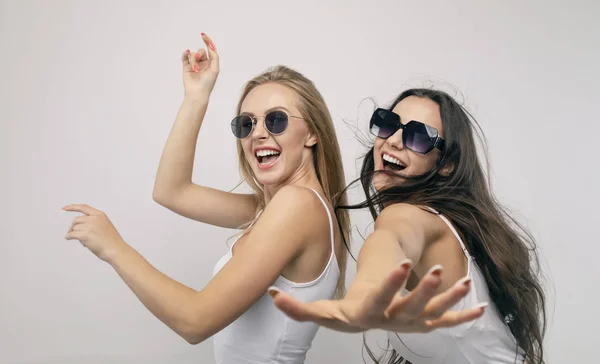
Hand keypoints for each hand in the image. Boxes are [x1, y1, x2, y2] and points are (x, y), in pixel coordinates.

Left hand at [62, 204, 126, 261]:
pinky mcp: (84, 235)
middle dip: (74, 226)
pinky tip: (68, 238)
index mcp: (100, 215)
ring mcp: (89, 226)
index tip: (65, 208)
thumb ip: (95, 222)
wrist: (115, 250)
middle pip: (76, 219)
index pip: (84, 207)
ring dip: (75, 234)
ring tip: (83, 241)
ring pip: (74, 228)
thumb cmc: (112, 242)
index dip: (73, 207)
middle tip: (74, 233)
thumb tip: (80, 227)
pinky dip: (68, 237)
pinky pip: (71, 234)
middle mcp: (94, 218)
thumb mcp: (105, 226)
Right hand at [182, 33, 219, 96]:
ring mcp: (194, 64)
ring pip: (192, 54)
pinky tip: (186, 52)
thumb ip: (214, 56)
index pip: (210, 49)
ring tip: (195, 69)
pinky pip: (184, 57)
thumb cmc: (208, 83)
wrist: (197, 92)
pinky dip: (185, 54)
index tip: (202, 35)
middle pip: (200, 51)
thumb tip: (210, 46)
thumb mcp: (215, 68)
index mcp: (211, 63)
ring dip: (194, 60)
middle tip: (198, 62)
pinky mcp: (186, 66)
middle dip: (199, 55)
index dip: (207, 41)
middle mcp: (203, 62)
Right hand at [270, 262, 486, 332]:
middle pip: (411, 307)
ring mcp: (412, 322)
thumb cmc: (348, 313)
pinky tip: (480, 306)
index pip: (380, 298)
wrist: (369, 323)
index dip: (391, 283)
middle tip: (437, 269)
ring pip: (434, 312)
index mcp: (370, 313)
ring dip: (450, 299)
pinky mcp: (426, 322)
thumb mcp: (325, 311)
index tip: (404, 263)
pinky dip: (463, 314)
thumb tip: (272, 295)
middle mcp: (394, 320)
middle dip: (425, 289)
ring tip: (465, 282)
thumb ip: (299, 308)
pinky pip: (447, 320)